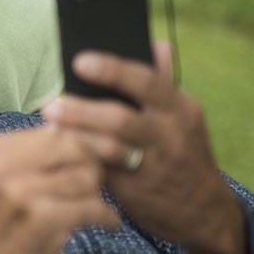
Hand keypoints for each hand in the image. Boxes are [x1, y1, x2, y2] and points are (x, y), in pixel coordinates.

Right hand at [0, 127, 119, 253]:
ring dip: (98, 196)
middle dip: (94, 168)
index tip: (108, 154)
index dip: (87, 144)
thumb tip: (93, 123)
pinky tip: (106, 223)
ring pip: (88, 176)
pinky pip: (94, 206)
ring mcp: (17, 192)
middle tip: (96, 186)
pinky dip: (107, 217)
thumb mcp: (11, 178)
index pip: (56, 130)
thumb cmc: (10, 222)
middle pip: (75, 148)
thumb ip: (41, 150)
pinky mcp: (40, 219)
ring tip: (89, 208)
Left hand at [42, 41, 247, 253]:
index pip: (147, 82)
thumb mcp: (182, 117)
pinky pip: (103, 173)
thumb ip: (164, 82)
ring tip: (49, 125)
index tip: (79, 60)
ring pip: (111, 149)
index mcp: (179, 109)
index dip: (112, 70)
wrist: (204, 211)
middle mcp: (170, 135)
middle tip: (51, 104)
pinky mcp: (137, 191)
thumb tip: (156, 43)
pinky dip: (80, 160)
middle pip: (122, 119)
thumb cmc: (182, 151)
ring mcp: (154, 166)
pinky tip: (58, 151)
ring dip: (76, 136)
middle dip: (83, 111)